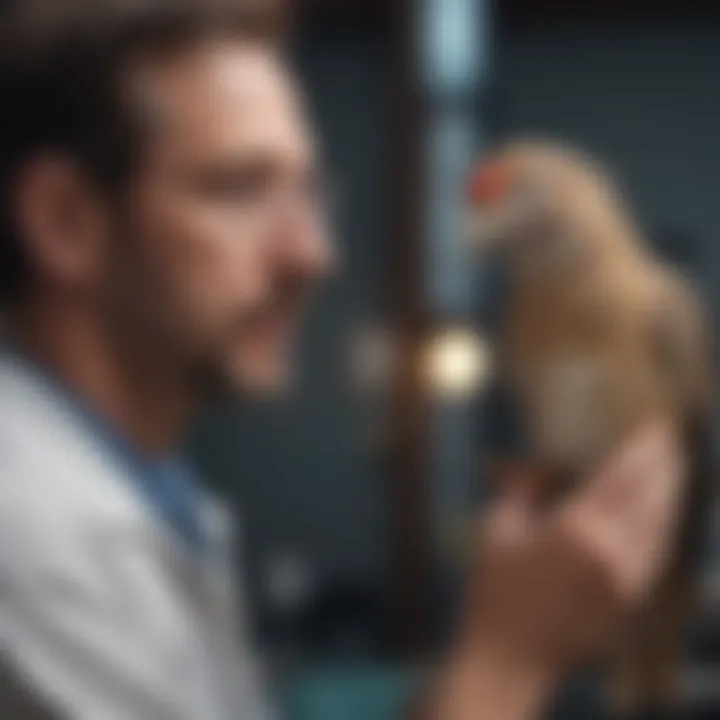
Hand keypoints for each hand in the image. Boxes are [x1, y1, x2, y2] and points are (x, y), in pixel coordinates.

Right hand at [461, 421, 684, 685]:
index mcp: (574, 529)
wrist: (509, 657)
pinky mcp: (629, 602)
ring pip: (661, 528)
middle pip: (651, 499)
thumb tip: (547, 464)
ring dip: (670, 495)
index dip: (643, 450)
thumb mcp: (498, 528)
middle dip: (665, 466)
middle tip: (671, 439)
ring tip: (672, 469)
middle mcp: (610, 553)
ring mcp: (625, 581)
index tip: (655, 426)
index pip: (621, 478)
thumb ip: (525, 489)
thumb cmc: (494, 589)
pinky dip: (662, 528)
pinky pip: (656, 556)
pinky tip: (659, 514)